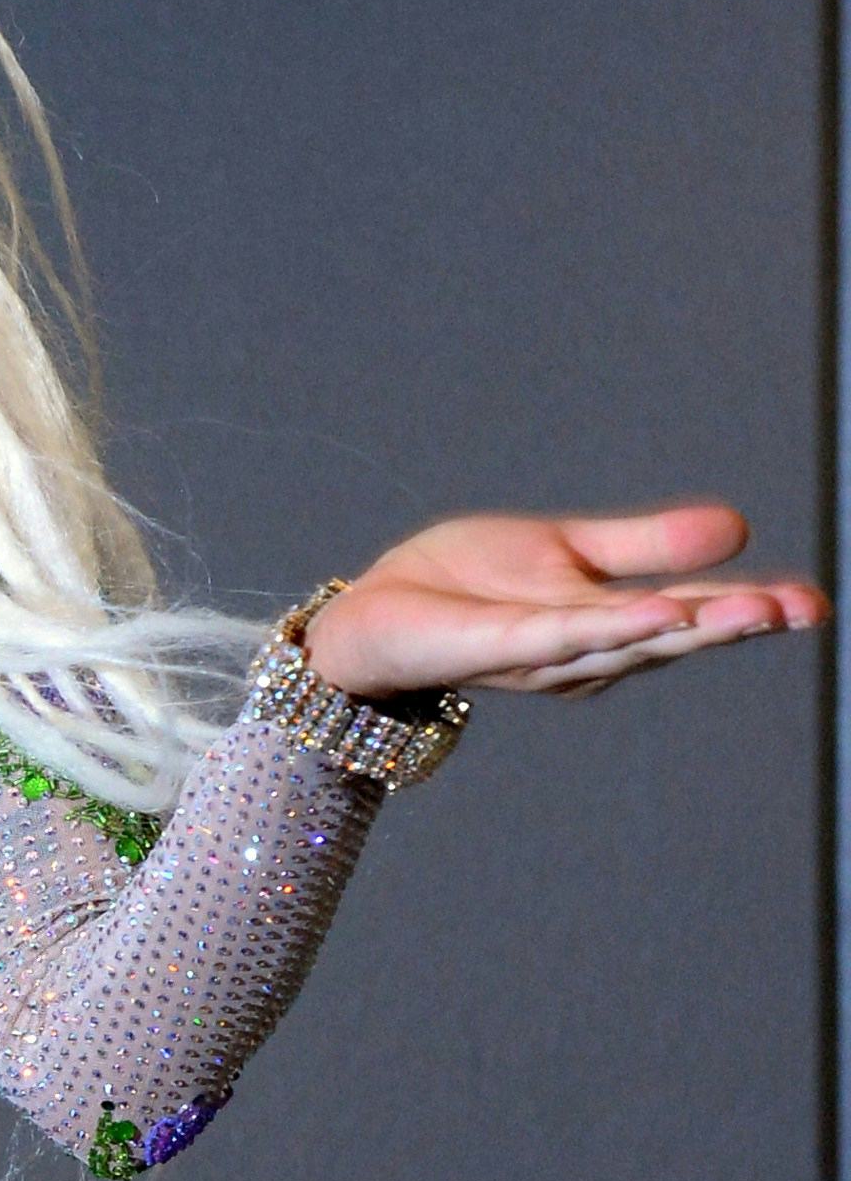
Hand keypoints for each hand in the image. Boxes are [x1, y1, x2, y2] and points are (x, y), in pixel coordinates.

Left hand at [301, 502, 828, 699]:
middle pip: (672, 635)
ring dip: (684, 626)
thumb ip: (645, 544)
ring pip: (625, 640)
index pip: (692, 614)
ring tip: (743, 609)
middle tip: (799, 608)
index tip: (813, 604)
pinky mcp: (497, 645)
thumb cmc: (465, 586)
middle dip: (734, 622)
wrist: (374, 613)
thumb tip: (739, 527)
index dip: (753, 611)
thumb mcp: (567, 550)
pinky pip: (560, 637)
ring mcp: (544, 653)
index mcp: (610, 624)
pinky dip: (606, 627)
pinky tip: (652, 614)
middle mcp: (588, 651)